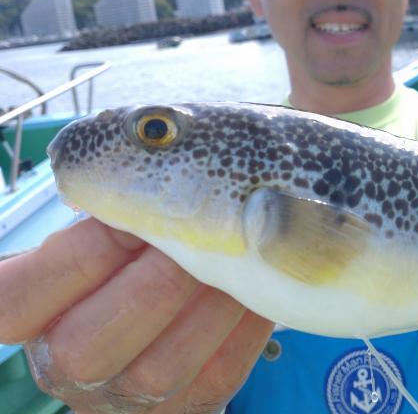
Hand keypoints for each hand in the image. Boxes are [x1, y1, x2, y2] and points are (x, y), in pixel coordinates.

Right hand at [0, 218, 273, 412]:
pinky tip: (258, 285)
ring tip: (238, 255)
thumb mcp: (104, 237)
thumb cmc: (132, 261)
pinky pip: (217, 376)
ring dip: (209, 303)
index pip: (14, 303)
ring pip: (160, 368)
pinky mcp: (185, 409)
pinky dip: (244, 327)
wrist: (172, 323)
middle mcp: (67, 368)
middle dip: (154, 282)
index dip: (77, 257)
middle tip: (200, 233)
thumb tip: (150, 163)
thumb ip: (112, 213)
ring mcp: (126, 399)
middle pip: (87, 346)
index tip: (128, 219)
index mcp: (34, 318)